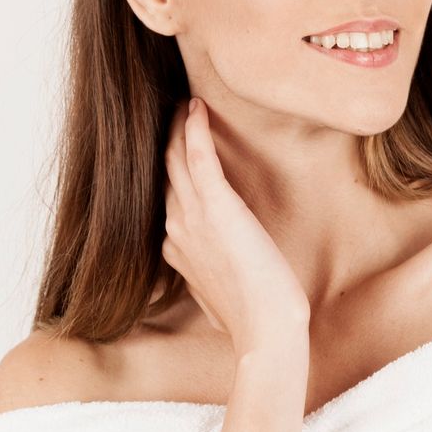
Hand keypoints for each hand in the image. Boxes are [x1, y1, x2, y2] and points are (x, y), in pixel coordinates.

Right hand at [162, 97, 310, 355]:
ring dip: (178, 128)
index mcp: (176, 247)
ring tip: (182, 102)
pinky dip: (196, 130)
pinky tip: (196, 107)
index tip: (176, 145)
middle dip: (169, 141)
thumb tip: (218, 268)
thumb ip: (212, 270)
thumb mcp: (223, 289)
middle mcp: (176, 229)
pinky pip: (199, 159)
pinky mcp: (217, 210)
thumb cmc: (254, 315)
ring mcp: (192, 219)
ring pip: (176, 160)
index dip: (170, 169)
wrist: (266, 329)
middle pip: (165, 172)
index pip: (168, 196)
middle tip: (172, 110)